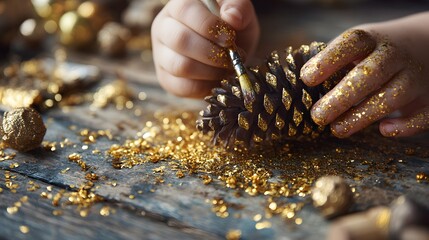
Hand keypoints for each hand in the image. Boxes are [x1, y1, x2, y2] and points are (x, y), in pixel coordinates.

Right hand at [151, 0, 259, 97]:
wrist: (228, 53)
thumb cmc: (231, 28)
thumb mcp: (239, 13)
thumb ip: (238, 7)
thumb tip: (232, 18)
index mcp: (179, 6)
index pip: (185, 10)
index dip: (209, 26)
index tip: (230, 38)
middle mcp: (163, 28)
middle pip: (180, 40)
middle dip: (212, 53)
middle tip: (230, 58)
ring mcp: (161, 54)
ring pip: (180, 66)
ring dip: (210, 71)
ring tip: (226, 69)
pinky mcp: (165, 78)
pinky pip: (182, 87)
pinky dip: (204, 87)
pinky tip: (216, 80)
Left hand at [300, 12, 428, 137]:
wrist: (427, 44)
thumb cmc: (376, 51)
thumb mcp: (357, 46)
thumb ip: (333, 62)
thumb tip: (298, 87)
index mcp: (372, 39)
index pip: (350, 43)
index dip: (328, 60)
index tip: (306, 78)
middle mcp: (395, 55)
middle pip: (370, 73)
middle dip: (341, 97)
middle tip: (317, 116)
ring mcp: (416, 76)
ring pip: (393, 96)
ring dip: (362, 116)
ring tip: (337, 129)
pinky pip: (422, 115)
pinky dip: (405, 126)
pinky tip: (383, 130)